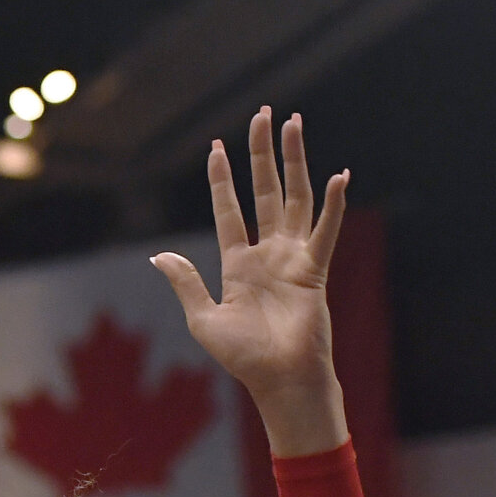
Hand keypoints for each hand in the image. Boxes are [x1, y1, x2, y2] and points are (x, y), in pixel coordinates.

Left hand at [153, 109, 349, 449]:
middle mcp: (267, 254)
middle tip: (263, 116)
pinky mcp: (315, 270)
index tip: (215, 148)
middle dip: (262, 154)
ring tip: (294, 124)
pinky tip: (337, 176)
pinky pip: (325, 230)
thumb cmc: (242, 357)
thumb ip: (185, 282)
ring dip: (295, 162)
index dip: (222, 180)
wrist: (278, 380)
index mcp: (237, 265)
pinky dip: (333, 204)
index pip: (228, 211)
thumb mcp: (203, 318)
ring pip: (294, 198)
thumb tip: (158, 256)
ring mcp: (293, 258)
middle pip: (264, 192)